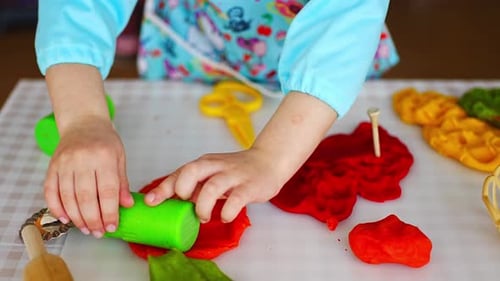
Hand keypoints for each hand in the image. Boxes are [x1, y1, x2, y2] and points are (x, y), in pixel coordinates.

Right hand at [43, 116, 133, 237]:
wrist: (83, 122)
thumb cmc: (105, 141)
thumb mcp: (120, 158)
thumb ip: (122, 183)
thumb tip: (126, 205)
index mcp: (103, 157)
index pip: (107, 191)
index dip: (109, 212)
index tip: (111, 227)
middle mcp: (82, 160)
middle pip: (86, 198)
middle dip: (93, 220)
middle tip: (98, 233)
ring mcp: (64, 163)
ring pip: (67, 197)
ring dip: (76, 218)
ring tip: (86, 229)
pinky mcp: (52, 166)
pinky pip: (50, 191)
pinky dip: (56, 207)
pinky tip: (66, 218)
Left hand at [144, 92, 337, 222]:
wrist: (268, 162)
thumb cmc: (236, 171)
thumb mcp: (212, 173)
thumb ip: (196, 184)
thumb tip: (177, 200)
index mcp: (204, 163)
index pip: (180, 173)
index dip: (163, 188)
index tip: (150, 202)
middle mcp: (216, 166)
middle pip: (191, 171)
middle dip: (183, 190)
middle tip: (187, 204)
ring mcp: (233, 175)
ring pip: (212, 187)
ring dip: (203, 206)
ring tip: (204, 216)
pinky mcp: (249, 186)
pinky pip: (235, 200)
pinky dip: (227, 211)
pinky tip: (226, 215)